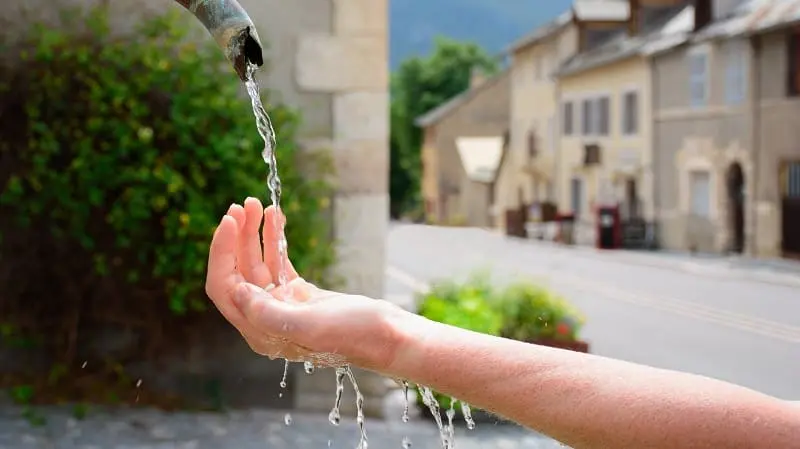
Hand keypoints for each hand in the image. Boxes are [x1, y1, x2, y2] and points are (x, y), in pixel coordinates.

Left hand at [205, 198, 406, 370]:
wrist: (389, 336)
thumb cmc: (355, 334)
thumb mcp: (311, 325)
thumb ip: (269, 314)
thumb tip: (238, 293)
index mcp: (261, 332)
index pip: (225, 287)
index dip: (221, 252)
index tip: (229, 220)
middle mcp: (266, 320)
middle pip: (238, 271)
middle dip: (237, 236)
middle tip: (243, 204)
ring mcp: (284, 305)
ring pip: (258, 263)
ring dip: (255, 233)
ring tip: (256, 203)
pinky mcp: (301, 294)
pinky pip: (279, 262)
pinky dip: (274, 239)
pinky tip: (274, 217)